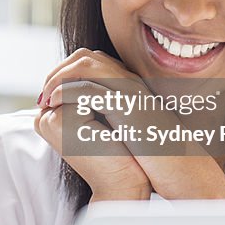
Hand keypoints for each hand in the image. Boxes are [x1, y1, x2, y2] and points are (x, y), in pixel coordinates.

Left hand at [38, 49, 224, 200]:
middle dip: (58, 71)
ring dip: (57, 78)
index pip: (92, 59)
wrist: (182, 168)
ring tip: (45, 98)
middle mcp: (129, 81)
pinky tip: (54, 105)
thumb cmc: (158, 155)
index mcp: (130, 84)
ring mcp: (128, 90)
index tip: (51, 92)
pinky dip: (65, 92)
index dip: (67, 71)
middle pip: (84, 56)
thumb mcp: (133, 128)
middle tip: (43, 93)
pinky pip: (88, 88)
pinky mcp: (125, 106)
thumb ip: (115, 116)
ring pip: (83, 65)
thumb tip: (92, 117)